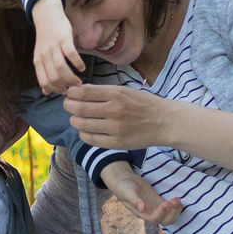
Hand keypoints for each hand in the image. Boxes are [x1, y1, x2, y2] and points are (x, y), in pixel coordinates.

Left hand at [30, 0, 85, 95]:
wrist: (47, 16)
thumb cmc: (46, 39)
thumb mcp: (41, 57)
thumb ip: (44, 74)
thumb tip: (46, 92)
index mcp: (38, 61)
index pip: (44, 82)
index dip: (55, 90)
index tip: (65, 91)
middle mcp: (44, 55)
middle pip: (54, 77)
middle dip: (66, 85)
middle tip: (75, 86)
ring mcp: (53, 47)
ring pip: (61, 68)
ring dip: (72, 78)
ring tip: (79, 81)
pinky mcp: (63, 39)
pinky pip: (71, 54)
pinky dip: (77, 63)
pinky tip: (82, 67)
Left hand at [65, 82, 179, 150]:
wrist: (165, 122)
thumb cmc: (143, 104)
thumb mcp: (125, 91)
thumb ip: (103, 92)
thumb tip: (78, 91)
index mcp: (116, 94)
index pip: (83, 92)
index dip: (71, 92)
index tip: (70, 93)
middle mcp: (114, 110)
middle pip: (79, 108)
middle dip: (68, 105)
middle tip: (68, 105)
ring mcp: (115, 128)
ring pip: (81, 124)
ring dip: (74, 120)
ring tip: (77, 118)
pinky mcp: (117, 142)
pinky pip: (90, 139)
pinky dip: (83, 134)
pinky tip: (86, 130)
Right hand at [99, 160, 183, 227]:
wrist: (125, 181)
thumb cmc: (123, 187)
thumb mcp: (127, 192)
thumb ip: (134, 200)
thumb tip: (141, 208)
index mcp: (142, 214)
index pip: (155, 218)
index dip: (162, 213)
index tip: (165, 203)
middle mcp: (150, 213)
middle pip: (165, 220)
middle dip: (173, 213)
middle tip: (175, 200)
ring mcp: (156, 208)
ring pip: (170, 215)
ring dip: (176, 209)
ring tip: (177, 199)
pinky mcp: (159, 202)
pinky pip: (170, 207)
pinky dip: (175, 205)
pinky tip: (177, 198)